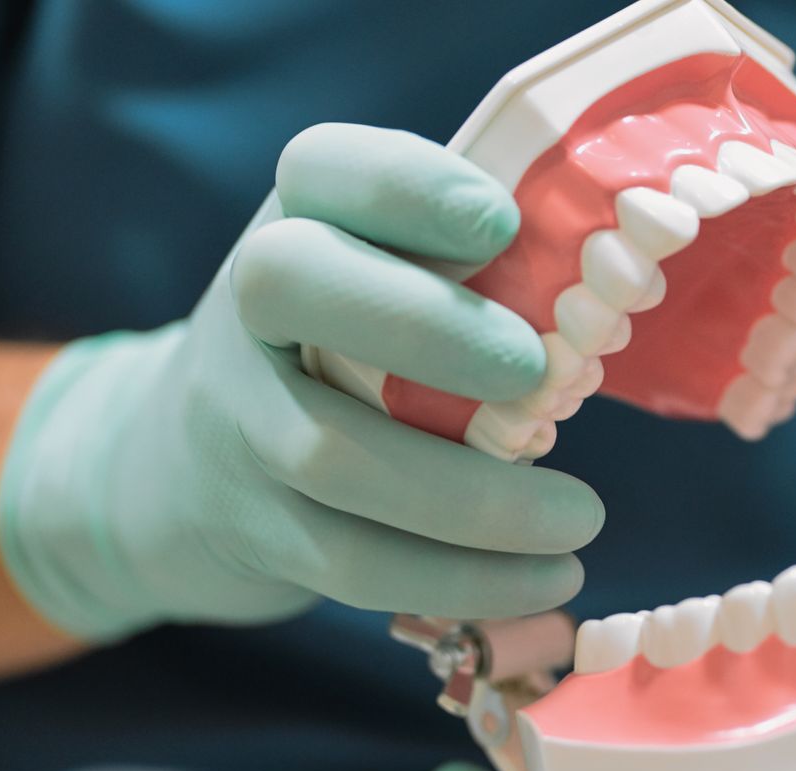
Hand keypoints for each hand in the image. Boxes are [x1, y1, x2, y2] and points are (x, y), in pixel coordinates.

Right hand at [0, 124, 602, 640]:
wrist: (187, 465)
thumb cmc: (351, 349)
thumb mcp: (387, 277)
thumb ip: (473, 268)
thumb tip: (608, 289)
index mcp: (298, 216)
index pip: (327, 167)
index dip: (411, 186)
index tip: (501, 221)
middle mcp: (246, 302)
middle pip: (295, 283)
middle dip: (426, 326)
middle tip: (537, 370)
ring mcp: (238, 419)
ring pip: (333, 455)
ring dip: (474, 499)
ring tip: (582, 518)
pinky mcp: (256, 526)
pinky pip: (353, 562)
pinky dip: (462, 578)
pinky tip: (548, 579)